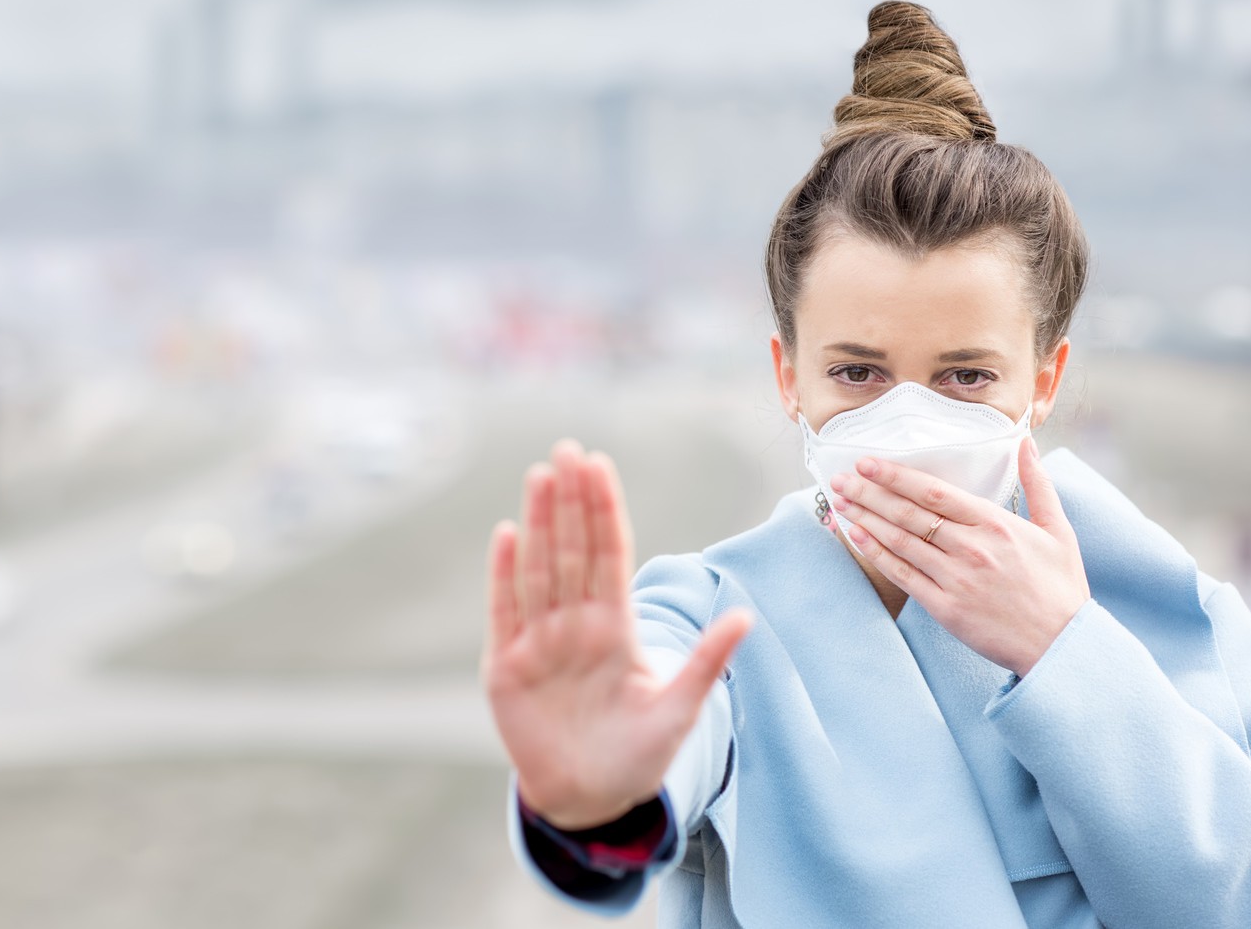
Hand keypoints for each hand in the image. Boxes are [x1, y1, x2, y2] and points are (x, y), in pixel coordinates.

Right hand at [480, 438, 753, 829]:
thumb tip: (747, 615)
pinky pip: (504, 611)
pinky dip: (504, 575)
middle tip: (568, 449)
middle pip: (572, 551)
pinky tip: (507, 535)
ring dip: (540, 524)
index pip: (610, 555)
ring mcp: (539, 643)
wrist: (590, 800)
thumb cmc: (637, 754)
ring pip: (539, 570)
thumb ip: (706, 661)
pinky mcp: (506, 667)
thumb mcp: (679, 708)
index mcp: (616, 627)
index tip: (600, 465)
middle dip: (571, 501)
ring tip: (541, 476)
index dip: (604, 511)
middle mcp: (575, 625)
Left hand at [826, 436, 1088, 677]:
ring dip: (865, 518)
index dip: (897, 476)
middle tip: (841, 477)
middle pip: (909, 513)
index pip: (935, 492)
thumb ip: (1038, 483)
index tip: (869, 462)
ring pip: (901, 541)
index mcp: (996, 525)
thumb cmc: (1061, 588)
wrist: (1063, 646)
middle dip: (870, 492)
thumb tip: (1025, 442)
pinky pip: (903, 575)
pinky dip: (876, 553)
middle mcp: (972, 548)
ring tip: (840, 501)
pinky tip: (856, 536)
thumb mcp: (1058, 530)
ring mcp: (956, 579)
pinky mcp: (945, 608)